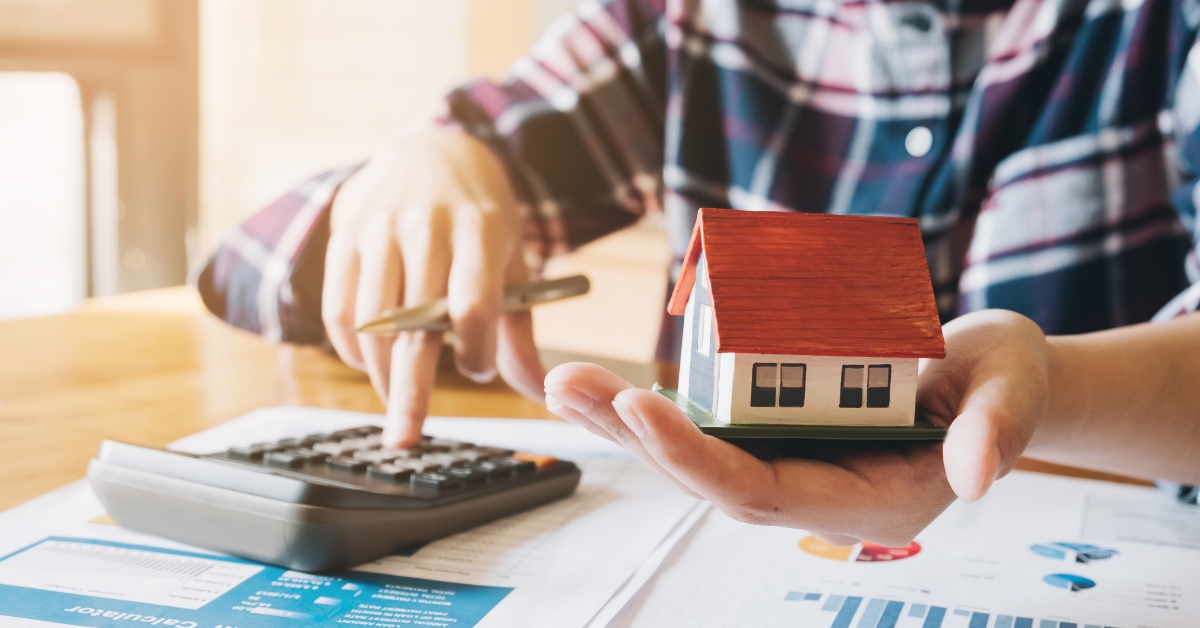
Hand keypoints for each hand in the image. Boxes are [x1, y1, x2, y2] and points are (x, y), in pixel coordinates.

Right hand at [323, 127, 544, 446]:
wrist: (432, 150)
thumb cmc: (482, 217)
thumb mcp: (512, 260)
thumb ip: (518, 329)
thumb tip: (538, 393)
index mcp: (479, 230)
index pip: (472, 306)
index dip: (475, 351)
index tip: (478, 368)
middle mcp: (425, 227)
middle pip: (413, 326)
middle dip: (408, 390)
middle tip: (405, 438)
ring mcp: (379, 230)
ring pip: (370, 323)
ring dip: (379, 373)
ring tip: (394, 397)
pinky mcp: (344, 237)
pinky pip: (338, 309)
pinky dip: (351, 348)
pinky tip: (369, 363)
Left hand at [542, 309, 1049, 545]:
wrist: (993, 376)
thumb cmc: (1003, 381)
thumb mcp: (1014, 390)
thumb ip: (1000, 430)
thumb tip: (977, 475)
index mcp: (868, 498)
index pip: (765, 493)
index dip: (699, 457)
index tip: (644, 408)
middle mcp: (818, 490)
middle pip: (710, 478)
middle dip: (637, 438)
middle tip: (571, 386)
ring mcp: (795, 462)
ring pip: (698, 455)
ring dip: (628, 424)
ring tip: (566, 384)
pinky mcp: (781, 429)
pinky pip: (711, 426)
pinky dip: (657, 408)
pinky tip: (605, 385)